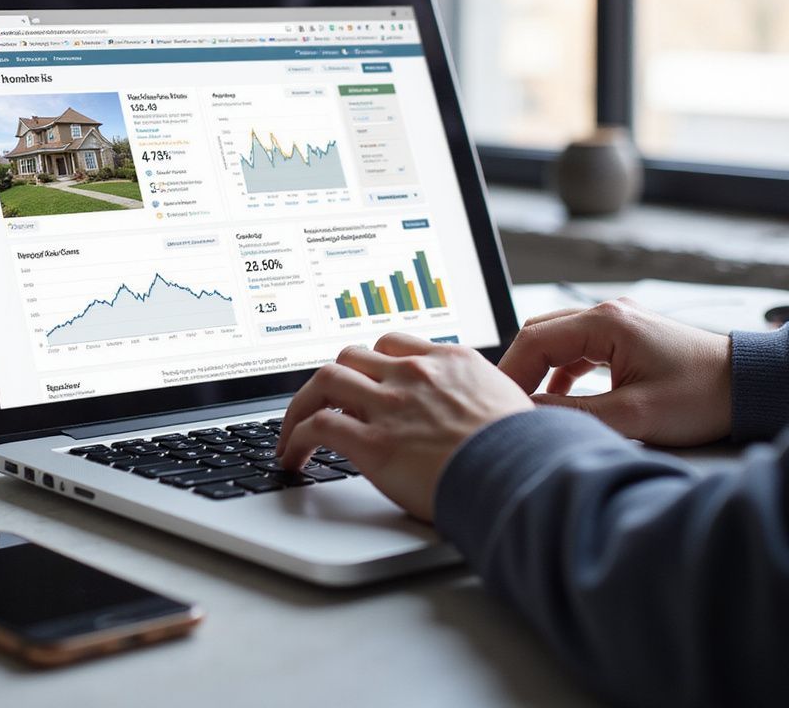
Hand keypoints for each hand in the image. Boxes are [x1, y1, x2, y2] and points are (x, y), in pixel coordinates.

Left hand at [276, 333, 533, 520]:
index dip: (371, 362)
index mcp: (450, 361)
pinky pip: (318, 425)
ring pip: (325, 380)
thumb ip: (483, 398)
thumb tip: (484, 415)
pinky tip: (293, 456)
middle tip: (320, 403)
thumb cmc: (529, 453)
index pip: (393, 344)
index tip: (362, 379)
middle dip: (331, 378)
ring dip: (301, 404)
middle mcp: (415, 374)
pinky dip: (296, 438)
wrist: (527, 478)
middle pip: (351, 355)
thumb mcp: (512, 405)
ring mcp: (392, 406)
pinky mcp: (374, 443)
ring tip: (292, 429)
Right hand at [498, 298, 731, 445]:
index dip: (511, 371)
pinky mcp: (625, 336)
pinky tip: (560, 393)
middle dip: (519, 367)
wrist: (751, 387)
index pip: (534, 339)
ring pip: (556, 337)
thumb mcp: (633, 414)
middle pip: (539, 332)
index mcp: (605, 321)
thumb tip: (527, 412)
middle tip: (506, 400)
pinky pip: (577, 345)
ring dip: (539, 367)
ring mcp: (616, 321)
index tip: (499, 400)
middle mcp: (607, 312)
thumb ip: (573, 412)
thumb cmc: (703, 397)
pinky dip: (561, 368)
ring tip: (527, 399)